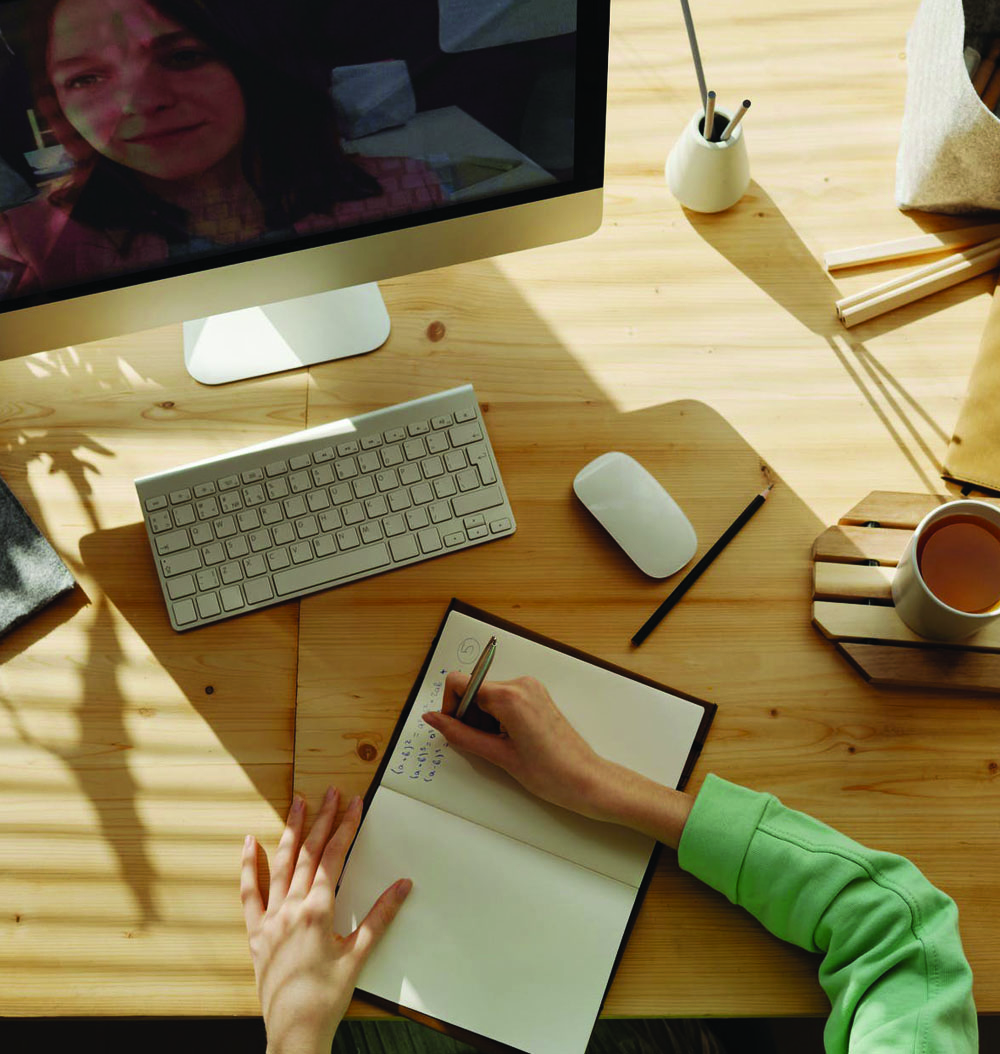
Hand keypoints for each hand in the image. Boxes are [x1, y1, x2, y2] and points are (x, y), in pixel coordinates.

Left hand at [241, 788, 411, 1053]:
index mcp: (317, 911)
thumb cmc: (328, 997)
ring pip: (281, 865)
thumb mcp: (359, 956)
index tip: (354, 803)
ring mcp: (270, 919)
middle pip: (309, 853)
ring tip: (298, 803)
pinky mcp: (255, 934)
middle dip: (322, 819)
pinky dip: (249, 866)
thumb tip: (403, 885)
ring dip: (292, 832)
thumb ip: (380, 917)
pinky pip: (249, 894)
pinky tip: (249, 842)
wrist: (295, 1031)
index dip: (345, 827)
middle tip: (331, 792)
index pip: (334, 857)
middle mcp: (291, 908)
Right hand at [422, 673, 693, 847]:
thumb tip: (434, 719)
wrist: (587, 780)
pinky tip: (509, 741)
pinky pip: (504, 699)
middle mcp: (521, 684)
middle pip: (473, 689)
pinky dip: (497, 718)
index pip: (460, 682)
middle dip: (468, 716)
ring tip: (500, 747)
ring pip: (487, 695)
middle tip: (482, 745)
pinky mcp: (537, 696)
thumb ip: (460, 734)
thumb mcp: (498, 756)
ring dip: (483, 719)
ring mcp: (531, 688)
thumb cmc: (550, 773)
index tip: (455, 729)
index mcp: (509, 696)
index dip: (451, 707)